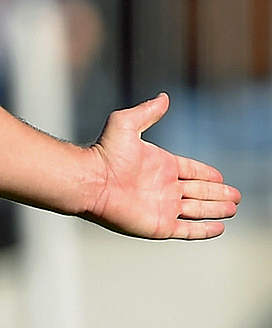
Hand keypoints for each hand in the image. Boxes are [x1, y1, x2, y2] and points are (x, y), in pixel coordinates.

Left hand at [85, 93, 239, 239]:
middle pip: (199, 191)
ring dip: (216, 209)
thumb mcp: (126, 124)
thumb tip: (163, 96)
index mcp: (160, 166)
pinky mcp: (160, 226)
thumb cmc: (106, 152)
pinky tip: (219, 227)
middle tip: (236, 196)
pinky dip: (205, 230)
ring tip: (232, 208)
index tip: (220, 176)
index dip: (206, 174)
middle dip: (218, 194)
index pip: (191, 170)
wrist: (91, 180)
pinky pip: (189, 230)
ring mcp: (163, 207)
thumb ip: (147, 112)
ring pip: (198, 210)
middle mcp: (164, 187)